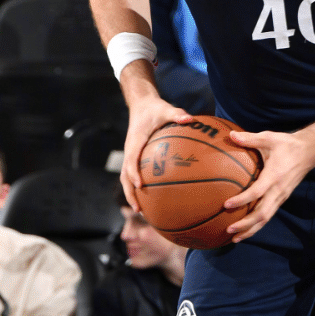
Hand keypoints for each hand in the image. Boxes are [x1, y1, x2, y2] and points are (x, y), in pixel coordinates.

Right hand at [121, 91, 191, 211]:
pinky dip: (136, 186)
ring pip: (125, 177)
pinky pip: (132, 173)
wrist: (141, 104)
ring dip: (131, 193)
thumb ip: (177, 114)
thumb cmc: (154, 108)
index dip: (134, 172)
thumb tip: (190, 119)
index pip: (132, 158)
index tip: (140, 185)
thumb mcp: (166, 109)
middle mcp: (130, 149)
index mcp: (135, 140)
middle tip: (138, 209)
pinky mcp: (134, 155)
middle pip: (124, 175)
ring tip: (140, 211)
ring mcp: (131, 154)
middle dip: (129, 192)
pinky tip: (149, 197)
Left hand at [223, 116, 314, 241]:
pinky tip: (246, 229)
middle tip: (229, 229)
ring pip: (266, 218)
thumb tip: (230, 135)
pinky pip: (269, 215)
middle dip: (246, 224)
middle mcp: (278, 190)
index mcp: (274, 176)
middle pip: (262, 214)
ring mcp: (281, 196)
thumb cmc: (287, 144)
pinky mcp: (282, 198)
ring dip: (251, 229)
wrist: (310, 151)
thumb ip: (250, 138)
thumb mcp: (269, 138)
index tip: (227, 204)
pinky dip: (257, 224)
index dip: (242, 200)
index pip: (257, 192)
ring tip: (234, 237)